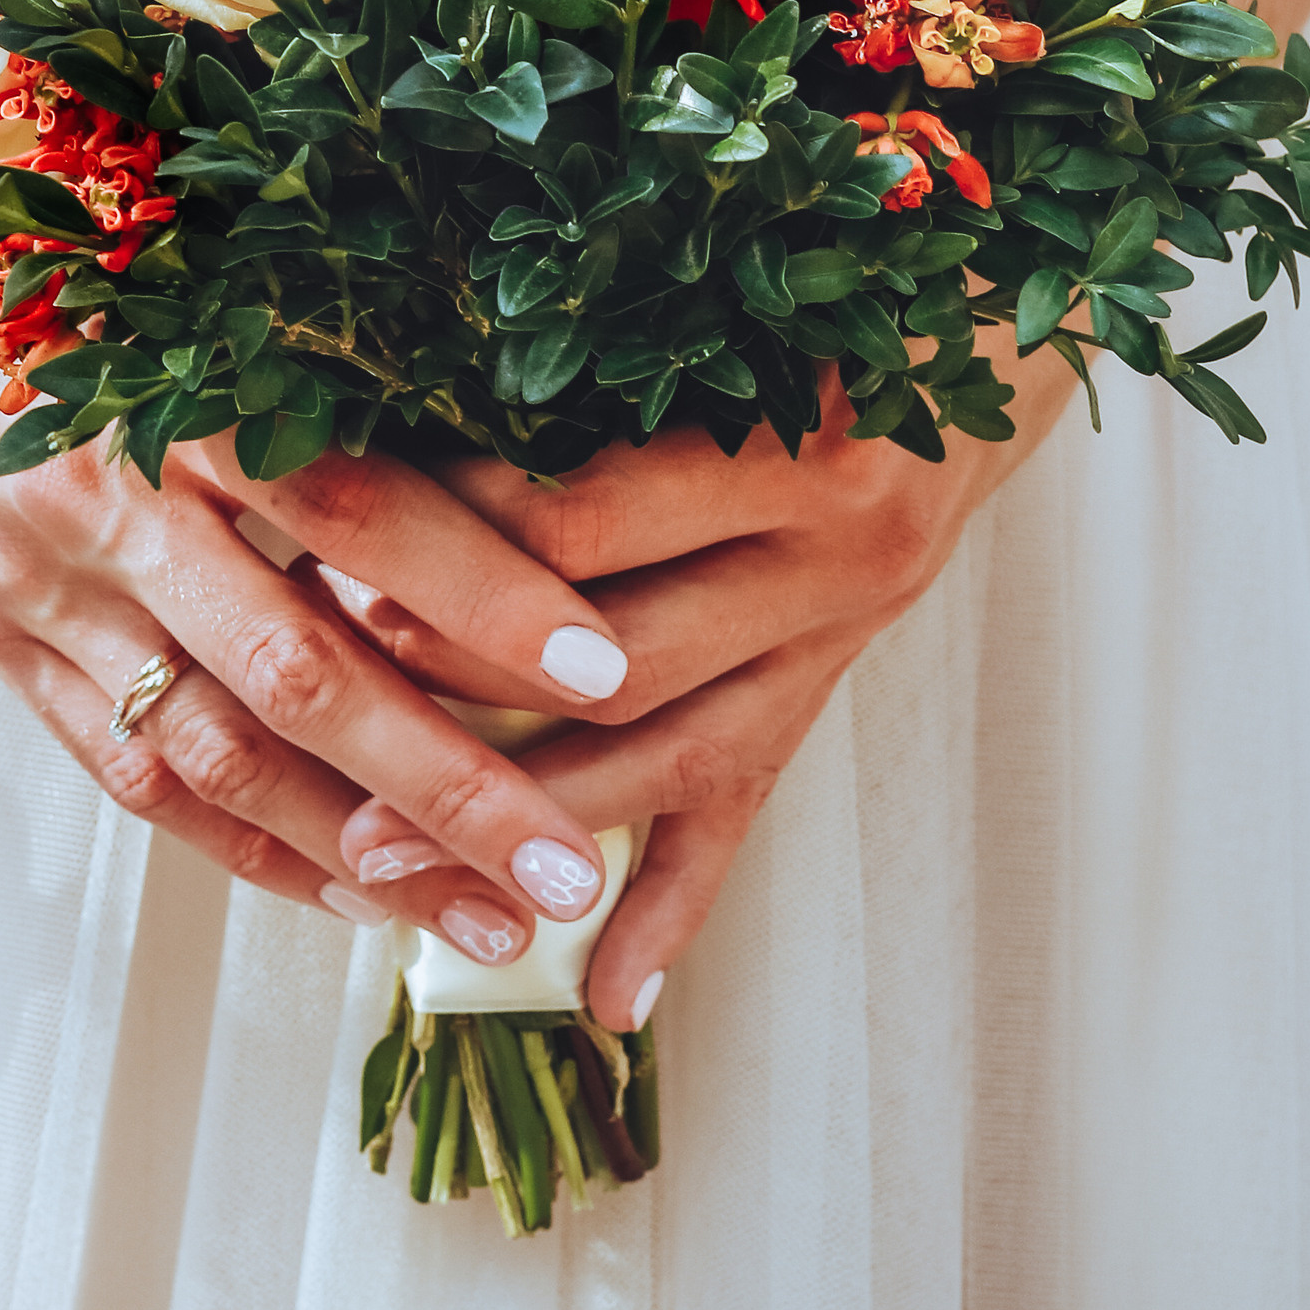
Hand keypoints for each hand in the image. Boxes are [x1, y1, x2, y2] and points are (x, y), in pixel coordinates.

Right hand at [0, 320, 651, 964]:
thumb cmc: (62, 245)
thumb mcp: (190, 272)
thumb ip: (319, 367)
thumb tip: (509, 456)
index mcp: (168, 386)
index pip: (348, 508)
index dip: (479, 590)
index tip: (603, 661)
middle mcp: (99, 502)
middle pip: (296, 673)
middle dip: (447, 787)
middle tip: (571, 873)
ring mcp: (33, 587)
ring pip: (214, 754)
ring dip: (359, 852)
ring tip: (487, 921)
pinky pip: (130, 774)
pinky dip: (244, 844)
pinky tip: (347, 894)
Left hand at [317, 339, 1077, 1027]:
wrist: (980, 359)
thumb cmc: (829, 306)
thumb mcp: (734, 309)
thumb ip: (604, 361)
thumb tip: (405, 392)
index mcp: (801, 446)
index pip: (596, 522)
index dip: (464, 544)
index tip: (343, 556)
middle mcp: (830, 556)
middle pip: (620, 658)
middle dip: (462, 690)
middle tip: (328, 706)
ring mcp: (833, 642)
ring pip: (668, 755)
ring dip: (526, 815)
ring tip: (384, 862)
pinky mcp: (824, 700)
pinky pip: (742, 820)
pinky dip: (673, 913)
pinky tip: (605, 1003)